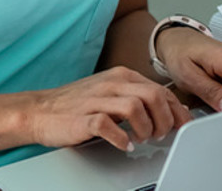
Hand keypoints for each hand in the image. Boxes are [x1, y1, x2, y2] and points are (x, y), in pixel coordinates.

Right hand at [21, 67, 192, 151]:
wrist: (39, 110)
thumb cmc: (76, 105)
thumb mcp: (111, 94)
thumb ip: (138, 97)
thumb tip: (170, 109)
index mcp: (121, 76)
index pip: (160, 89)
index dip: (176, 109)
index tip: (182, 124)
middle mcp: (111, 84)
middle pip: (153, 95)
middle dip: (165, 119)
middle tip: (161, 134)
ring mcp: (96, 99)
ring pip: (135, 107)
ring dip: (146, 127)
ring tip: (143, 139)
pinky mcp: (83, 117)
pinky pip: (108, 125)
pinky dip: (121, 138)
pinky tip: (124, 144)